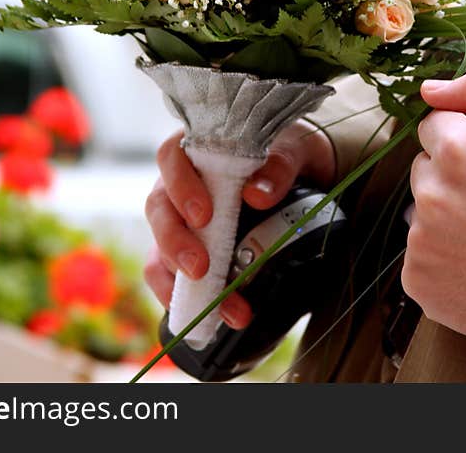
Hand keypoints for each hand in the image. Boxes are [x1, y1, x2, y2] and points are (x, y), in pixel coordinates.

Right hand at [144, 120, 334, 329]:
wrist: (306, 174)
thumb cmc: (289, 151)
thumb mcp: (294, 148)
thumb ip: (279, 165)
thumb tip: (257, 194)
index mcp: (198, 147)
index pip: (172, 157)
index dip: (181, 186)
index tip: (204, 214)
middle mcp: (180, 183)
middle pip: (159, 209)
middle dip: (175, 242)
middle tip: (200, 267)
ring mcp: (182, 220)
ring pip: (160, 249)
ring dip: (182, 282)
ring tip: (222, 306)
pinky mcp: (190, 251)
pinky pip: (172, 278)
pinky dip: (186, 300)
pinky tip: (212, 318)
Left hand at [403, 67, 465, 347]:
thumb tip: (429, 89)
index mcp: (457, 151)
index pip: (434, 125)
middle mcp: (431, 195)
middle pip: (425, 168)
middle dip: (454, 176)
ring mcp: (421, 242)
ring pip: (422, 211)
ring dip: (447, 216)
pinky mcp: (418, 280)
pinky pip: (420, 254)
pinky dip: (443, 257)